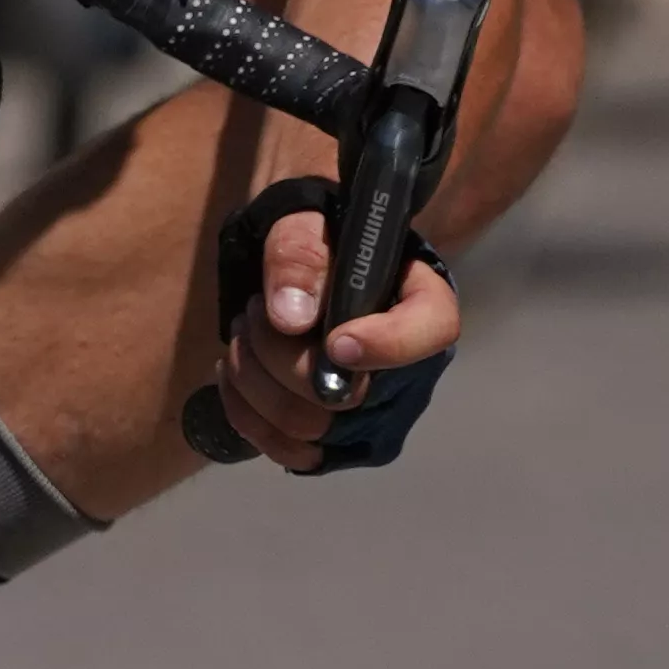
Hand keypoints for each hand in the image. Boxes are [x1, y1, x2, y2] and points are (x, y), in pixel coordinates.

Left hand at [207, 226, 462, 471]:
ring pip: (309, 427)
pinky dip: (246, 414)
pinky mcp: (335, 438)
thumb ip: (298, 253)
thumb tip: (291, 319)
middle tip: (254, 312)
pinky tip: (234, 371)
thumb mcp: (302, 218)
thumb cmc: (312, 234)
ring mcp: (373, 410)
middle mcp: (408, 366)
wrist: (299, 266)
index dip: (388, 344)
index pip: (434, 329)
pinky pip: (288, 450)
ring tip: (244, 333)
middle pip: (349, 395)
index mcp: (420, 298)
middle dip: (280, 354)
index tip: (334, 339)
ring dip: (254, 379)